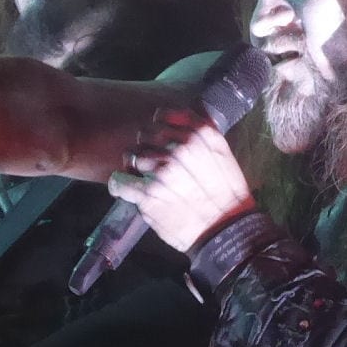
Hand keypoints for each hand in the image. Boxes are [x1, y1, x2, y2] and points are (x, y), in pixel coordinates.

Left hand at [107, 110, 256, 251]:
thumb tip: (176, 116)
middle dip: (146, 148)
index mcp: (200, 135)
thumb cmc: (227, 195)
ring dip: (135, 168)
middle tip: (154, 165)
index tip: (160, 142)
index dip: (158, 130)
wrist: (225, 230)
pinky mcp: (148, 194)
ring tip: (146, 181)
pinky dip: (120, 185)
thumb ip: (202, 133)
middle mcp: (180, 148)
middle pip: (144, 135)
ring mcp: (162, 170)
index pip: (162, 116)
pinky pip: (119, 181)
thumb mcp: (224, 154)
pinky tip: (127, 189)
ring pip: (131, 156)